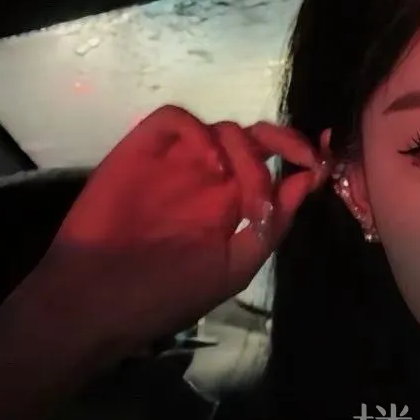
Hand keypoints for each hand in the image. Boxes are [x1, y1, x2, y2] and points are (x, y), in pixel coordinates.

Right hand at [28, 105, 324, 353]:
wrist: (98, 299)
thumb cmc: (165, 292)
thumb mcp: (233, 267)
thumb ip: (270, 225)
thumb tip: (307, 181)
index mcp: (236, 209)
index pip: (279, 171)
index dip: (303, 157)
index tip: (321, 157)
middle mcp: (212, 182)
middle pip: (257, 141)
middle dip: (284, 140)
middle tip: (293, 154)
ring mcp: (178, 164)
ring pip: (223, 128)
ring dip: (242, 146)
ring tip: (235, 183)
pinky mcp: (143, 151)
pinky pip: (176, 120)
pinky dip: (198, 130)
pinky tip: (208, 161)